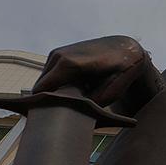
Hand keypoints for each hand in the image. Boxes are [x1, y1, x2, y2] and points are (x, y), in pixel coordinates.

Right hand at [33, 36, 155, 106]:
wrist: (125, 48)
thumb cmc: (120, 71)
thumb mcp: (110, 93)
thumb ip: (87, 105)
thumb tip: (70, 112)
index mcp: (69, 64)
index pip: (41, 91)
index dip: (44, 106)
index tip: (54, 116)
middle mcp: (58, 55)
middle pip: (40, 88)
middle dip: (50, 99)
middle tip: (68, 108)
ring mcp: (56, 53)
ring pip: (44, 82)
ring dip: (54, 90)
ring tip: (75, 95)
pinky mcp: (57, 53)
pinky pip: (50, 75)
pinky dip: (58, 83)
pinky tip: (75, 85)